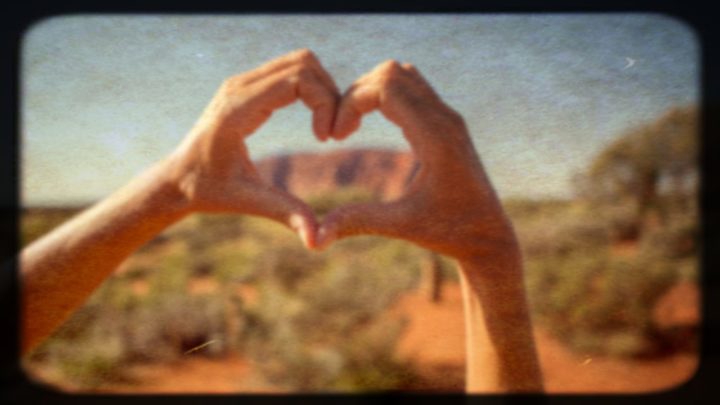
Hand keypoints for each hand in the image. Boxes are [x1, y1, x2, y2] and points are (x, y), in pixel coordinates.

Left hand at [163, 49, 339, 247]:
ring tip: (326, 127)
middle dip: (329, 93)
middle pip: (304, 62)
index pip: (297, 78)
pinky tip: (315, 121)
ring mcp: (242, 81)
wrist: (176, 178)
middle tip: (333, 132)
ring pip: (300, 61)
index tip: (327, 138)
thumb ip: (285, 214)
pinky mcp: (246, 84)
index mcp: (238, 110)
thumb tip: (317, 241)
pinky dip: (311, 89)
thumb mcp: (248, 201)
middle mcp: (238, 86)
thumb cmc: (207, 191)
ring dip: (323, 89)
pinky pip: (290, 70)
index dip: (325, 103)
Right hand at [317, 60, 517, 263]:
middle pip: (392, 72)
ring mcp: (449, 118)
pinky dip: (384, 96)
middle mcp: (445, 119)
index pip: (386, 86)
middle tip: (339, 131)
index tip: (335, 136)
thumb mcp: (402, 226)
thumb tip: (316, 237)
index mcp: (436, 137)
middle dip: (356, 93)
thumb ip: (358, 222)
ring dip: (370, 91)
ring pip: (403, 75)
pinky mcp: (447, 123)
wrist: (490, 236)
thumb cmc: (450, 232)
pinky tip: (370, 125)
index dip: (351, 102)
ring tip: (351, 125)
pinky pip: (412, 89)